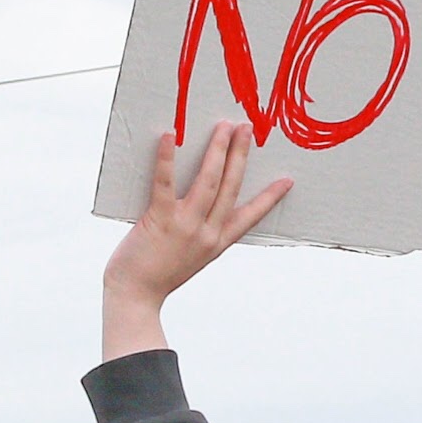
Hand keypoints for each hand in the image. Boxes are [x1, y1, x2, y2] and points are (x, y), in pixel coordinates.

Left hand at [102, 123, 292, 360]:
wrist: (134, 296)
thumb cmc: (156, 276)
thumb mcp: (189, 257)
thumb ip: (197, 233)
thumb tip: (197, 203)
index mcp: (216, 242)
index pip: (250, 216)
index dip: (270, 197)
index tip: (287, 180)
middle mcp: (207, 233)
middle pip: (231, 186)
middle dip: (241, 155)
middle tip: (247, 128)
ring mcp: (186, 226)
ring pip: (209, 180)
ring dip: (218, 150)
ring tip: (224, 126)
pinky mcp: (161, 219)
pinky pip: (166, 183)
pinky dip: (168, 158)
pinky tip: (170, 136)